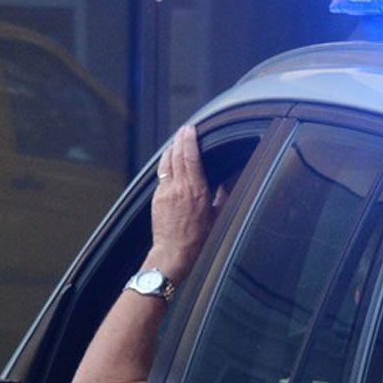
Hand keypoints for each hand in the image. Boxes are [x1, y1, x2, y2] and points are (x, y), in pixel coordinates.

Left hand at [148, 125, 216, 281]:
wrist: (174, 252)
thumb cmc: (197, 239)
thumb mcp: (217, 217)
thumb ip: (222, 198)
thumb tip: (225, 186)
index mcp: (196, 190)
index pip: (191, 156)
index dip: (189, 140)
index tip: (191, 129)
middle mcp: (179, 187)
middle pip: (176, 154)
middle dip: (179, 139)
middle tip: (184, 130)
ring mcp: (165, 192)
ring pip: (166, 163)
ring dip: (170, 150)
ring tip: (176, 142)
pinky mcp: (156, 198)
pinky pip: (161, 175)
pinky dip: (166, 165)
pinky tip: (169, 164)